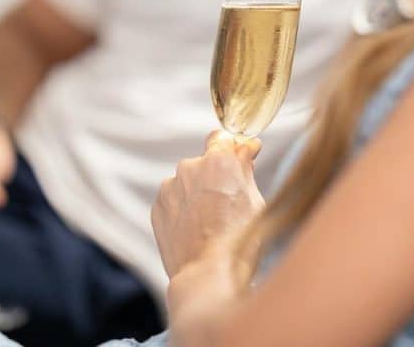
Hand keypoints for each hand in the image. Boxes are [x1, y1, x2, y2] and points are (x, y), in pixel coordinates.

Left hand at [152, 131, 264, 278]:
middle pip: (206, 163)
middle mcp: (190, 166)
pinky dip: (184, 210)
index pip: (223, 138)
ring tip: (211, 224)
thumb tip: (244, 148)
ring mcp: (170, 187)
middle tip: (229, 203)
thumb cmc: (240, 239)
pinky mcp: (158, 207)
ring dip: (198, 194)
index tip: (243, 159)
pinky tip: (197, 230)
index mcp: (218, 159)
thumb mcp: (256, 200)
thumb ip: (245, 168)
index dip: (233, 149)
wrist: (208, 274)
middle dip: (216, 176)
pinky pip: (175, 201)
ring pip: (188, 183)